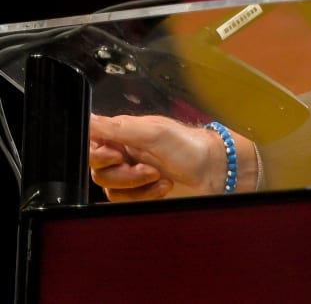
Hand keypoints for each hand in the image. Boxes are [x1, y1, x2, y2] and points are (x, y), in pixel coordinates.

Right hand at [89, 113, 256, 201]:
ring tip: (159, 177)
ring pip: (110, 188)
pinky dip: (144, 195)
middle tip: (148, 170)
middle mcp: (124, 151)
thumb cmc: (189, 145)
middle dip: (123, 174)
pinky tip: (163, 186)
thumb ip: (117, 127)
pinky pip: (125, 200)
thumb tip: (88, 119)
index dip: (99, 155)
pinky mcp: (139, 192)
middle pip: (98, 170)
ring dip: (136, 186)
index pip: (91, 144)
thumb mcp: (153, 133)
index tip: (117, 156)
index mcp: (124, 132)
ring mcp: (131, 172)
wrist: (214, 170)